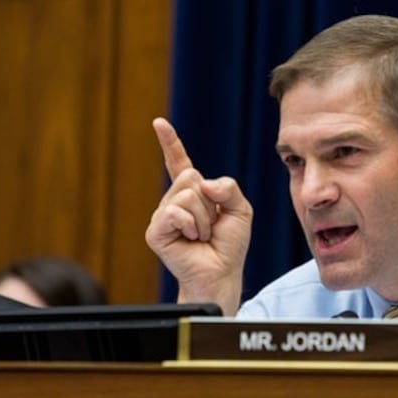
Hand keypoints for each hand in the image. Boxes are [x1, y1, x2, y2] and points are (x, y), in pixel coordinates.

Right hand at [145, 118, 252, 314]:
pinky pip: (176, 212)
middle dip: (209, 201)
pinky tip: (192, 240)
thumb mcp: (241, 209)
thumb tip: (202, 183)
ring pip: (186, 195)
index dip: (170, 143)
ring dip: (203, 217)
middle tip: (211, 225)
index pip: (179, 163)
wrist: (221, 273)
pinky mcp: (156, 231)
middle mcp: (174, 202)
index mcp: (193, 194)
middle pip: (190, 177)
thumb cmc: (229, 244)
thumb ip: (229, 187)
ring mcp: (163, 216)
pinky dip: (192, 225)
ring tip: (202, 235)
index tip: (159, 123)